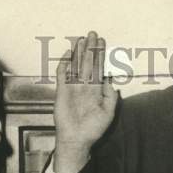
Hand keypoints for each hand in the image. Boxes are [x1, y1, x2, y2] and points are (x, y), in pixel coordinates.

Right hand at [52, 30, 118, 172]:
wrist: (77, 139)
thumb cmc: (93, 129)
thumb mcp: (108, 113)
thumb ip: (111, 97)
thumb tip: (111, 81)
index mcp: (96, 90)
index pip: (98, 68)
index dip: (99, 55)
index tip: (101, 42)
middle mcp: (84, 86)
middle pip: (87, 62)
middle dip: (90, 48)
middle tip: (92, 33)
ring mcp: (72, 87)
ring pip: (75, 65)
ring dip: (78, 52)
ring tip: (81, 39)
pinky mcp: (61, 91)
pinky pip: (62, 74)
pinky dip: (64, 64)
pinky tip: (67, 53)